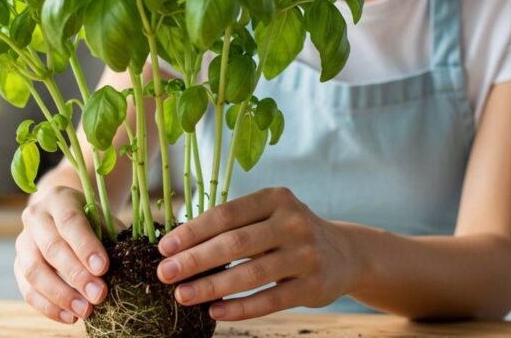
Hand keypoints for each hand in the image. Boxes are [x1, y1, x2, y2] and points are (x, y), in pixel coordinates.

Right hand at [14, 186, 118, 323]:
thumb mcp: (102, 218)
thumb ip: (111, 237)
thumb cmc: (90, 219)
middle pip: (51, 248)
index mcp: (59, 199)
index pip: (70, 222)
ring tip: (85, 311)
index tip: (103, 268)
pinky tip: (69, 317)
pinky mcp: (18, 265)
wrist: (61, 213)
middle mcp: (35, 217)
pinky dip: (48, 307)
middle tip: (99, 295)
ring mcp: (23, 241)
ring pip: (34, 271)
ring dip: (61, 295)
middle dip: (77, 275)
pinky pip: (27, 289)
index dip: (86, 246)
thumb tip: (127, 264)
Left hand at [155, 186, 360, 320]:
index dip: (193, 231)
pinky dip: (239, 308)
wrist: (346, 253)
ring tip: (183, 295)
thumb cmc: (289, 233)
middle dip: (195, 260)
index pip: (226, 214)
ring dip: (211, 286)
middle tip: (165, 273)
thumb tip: (179, 244)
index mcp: (275, 198)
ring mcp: (305, 254)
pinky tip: (215, 311)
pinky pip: (270, 300)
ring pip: (250, 274)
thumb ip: (233, 225)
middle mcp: (293, 222)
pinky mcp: (313, 286)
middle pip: (234, 243)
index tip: (165, 248)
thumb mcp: (269, 215)